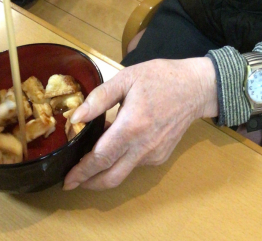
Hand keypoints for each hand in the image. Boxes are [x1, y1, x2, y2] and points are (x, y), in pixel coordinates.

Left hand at [63, 57, 217, 190]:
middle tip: (72, 181)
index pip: (100, 158)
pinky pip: (136, 164)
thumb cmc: (160, 78)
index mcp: (132, 126)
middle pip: (110, 177)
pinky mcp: (161, 156)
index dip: (81, 172)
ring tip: (91, 160)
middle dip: (88, 183)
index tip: (67, 180)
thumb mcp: (127, 78)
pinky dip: (121, 161)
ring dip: (104, 172)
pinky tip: (117, 145)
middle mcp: (143, 147)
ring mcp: (154, 154)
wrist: (195, 87)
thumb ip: (100, 98)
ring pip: (123, 173)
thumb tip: (76, 117)